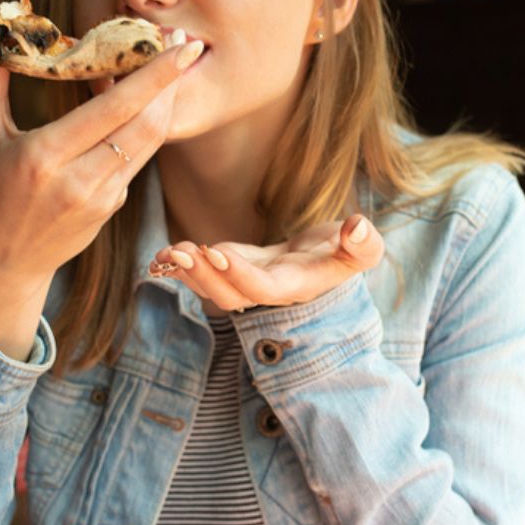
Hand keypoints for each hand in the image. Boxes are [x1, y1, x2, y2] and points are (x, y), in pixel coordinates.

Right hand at [0, 1, 203, 286]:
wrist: (4, 261)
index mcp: (45, 157)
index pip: (113, 109)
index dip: (153, 76)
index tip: (177, 44)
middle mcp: (80, 181)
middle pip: (145, 125)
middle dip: (171, 81)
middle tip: (185, 42)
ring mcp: (102, 198)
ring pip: (150, 142)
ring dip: (166, 101)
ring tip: (172, 63)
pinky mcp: (113, 207)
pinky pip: (137, 157)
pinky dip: (144, 124)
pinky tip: (141, 99)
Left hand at [149, 214, 384, 312]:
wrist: (329, 257)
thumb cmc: (349, 250)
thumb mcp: (364, 248)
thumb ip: (364, 243)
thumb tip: (358, 227)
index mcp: (296, 286)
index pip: (264, 289)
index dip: (240, 274)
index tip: (217, 251)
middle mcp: (267, 291)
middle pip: (231, 297)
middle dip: (204, 277)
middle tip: (180, 252)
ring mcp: (248, 282)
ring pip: (213, 290)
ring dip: (188, 273)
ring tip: (167, 253)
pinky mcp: (234, 270)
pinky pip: (206, 275)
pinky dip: (182, 267)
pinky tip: (160, 256)